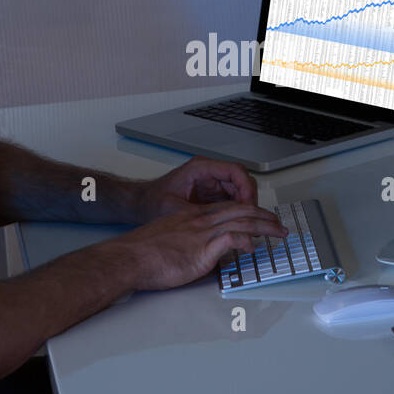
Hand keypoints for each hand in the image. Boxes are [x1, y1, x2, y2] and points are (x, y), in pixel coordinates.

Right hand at [109, 200, 286, 291]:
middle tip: (279, 226)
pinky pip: (231, 239)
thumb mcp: (171, 240)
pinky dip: (246, 241)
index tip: (263, 218)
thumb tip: (203, 256)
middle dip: (265, 217)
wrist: (130, 258)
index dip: (250, 212)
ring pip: (242, 222)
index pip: (229, 208)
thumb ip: (190, 243)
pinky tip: (254, 247)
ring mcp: (202, 233)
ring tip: (278, 233)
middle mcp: (201, 220)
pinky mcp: (201, 248)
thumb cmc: (144, 253)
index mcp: (194, 216)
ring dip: (264, 227)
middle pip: (241, 211)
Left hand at [134, 156, 258, 221]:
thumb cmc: (152, 201)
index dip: (246, 188)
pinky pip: (231, 198)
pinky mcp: (210, 194)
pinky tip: (237, 223)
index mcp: (200, 169)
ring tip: (247, 222)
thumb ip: (199, 214)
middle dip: (249, 198)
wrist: (140, 204)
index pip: (235, 171)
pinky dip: (237, 210)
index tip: (249, 206)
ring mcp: (210, 183)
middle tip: (252, 217)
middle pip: (241, 179)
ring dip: (245, 205)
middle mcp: (208, 173)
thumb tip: (219, 224)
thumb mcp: (175, 209)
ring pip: (239, 189)